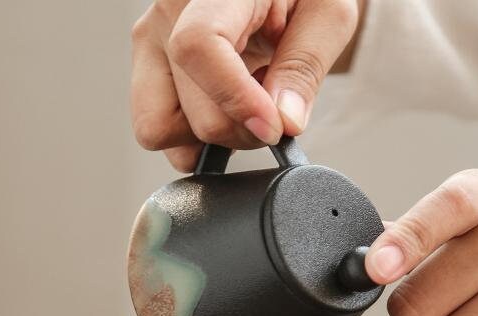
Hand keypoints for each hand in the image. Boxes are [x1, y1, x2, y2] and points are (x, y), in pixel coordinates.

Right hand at [131, 0, 358, 170]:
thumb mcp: (326, 12)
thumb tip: (285, 120)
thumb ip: (306, 64)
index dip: (236, 100)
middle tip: (274, 117)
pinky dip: (195, 141)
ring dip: (209, 141)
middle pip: (191, 112)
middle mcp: (167, 14)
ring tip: (244, 113)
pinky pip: (160, 133)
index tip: (274, 127)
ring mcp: (151, 46)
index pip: (198, 47)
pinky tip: (226, 115)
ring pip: (159, 129)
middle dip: (242, 132)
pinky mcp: (151, 75)